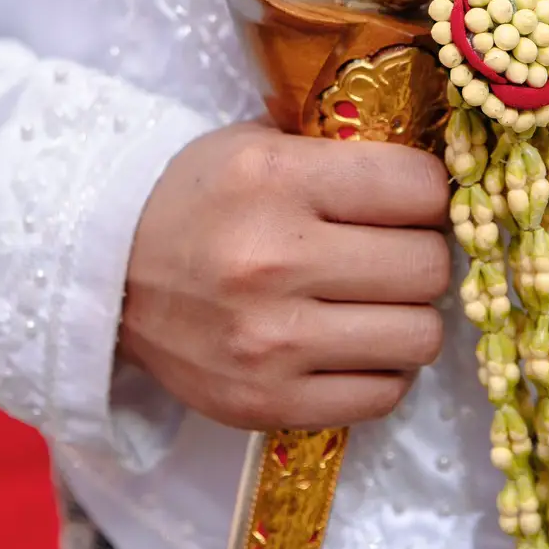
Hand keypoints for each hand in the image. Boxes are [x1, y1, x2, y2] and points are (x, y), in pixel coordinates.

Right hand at [119, 120, 450, 432]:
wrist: (107, 278)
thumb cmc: (197, 200)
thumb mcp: (258, 144)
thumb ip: (343, 153)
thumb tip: (441, 177)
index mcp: (275, 179)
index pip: (419, 188)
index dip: (427, 192)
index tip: (409, 200)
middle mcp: (274, 261)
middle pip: (429, 266)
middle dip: (423, 252)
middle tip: (394, 250)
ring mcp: (271, 342)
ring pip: (420, 336)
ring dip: (410, 316)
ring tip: (378, 300)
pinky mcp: (267, 403)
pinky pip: (383, 394)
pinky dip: (382, 368)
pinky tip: (354, 342)